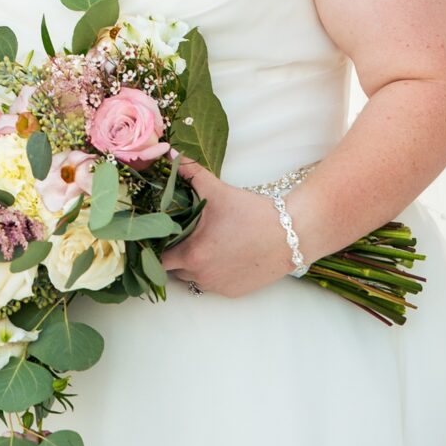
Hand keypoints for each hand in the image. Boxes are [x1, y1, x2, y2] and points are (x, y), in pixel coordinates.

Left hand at [159, 157, 297, 298]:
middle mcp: (202, 275)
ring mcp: (218, 287)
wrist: (290, 234)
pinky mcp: (233, 292)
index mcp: (192, 253)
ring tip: (202, 242)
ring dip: (192, 264)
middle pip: (173, 269)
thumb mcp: (218, 190)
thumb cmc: (251, 213)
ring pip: (193, 278)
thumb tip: (170, 152)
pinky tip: (221, 253)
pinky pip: (213, 284)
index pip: (159, 258)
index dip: (155, 246)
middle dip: (173, 253)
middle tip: (179, 234)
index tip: (159, 232)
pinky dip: (212, 272)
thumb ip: (190, 171)